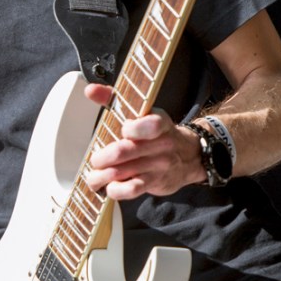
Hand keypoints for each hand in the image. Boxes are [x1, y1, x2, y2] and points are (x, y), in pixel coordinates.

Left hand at [84, 83, 203, 199]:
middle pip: (125, 151)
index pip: (150, 125)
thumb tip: (90, 90)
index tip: (123, 130)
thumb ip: (113, 100)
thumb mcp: (143, 113)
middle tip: (95, 160)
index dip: (133, 129)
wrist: (190, 156)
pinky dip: (116, 190)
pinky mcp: (155, 182)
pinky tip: (109, 188)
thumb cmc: (156, 133)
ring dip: (101, 177)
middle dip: (102, 158)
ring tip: (93, 178)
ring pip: (123, 172)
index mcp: (158, 122)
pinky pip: (132, 190)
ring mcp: (158, 165)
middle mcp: (160, 144)